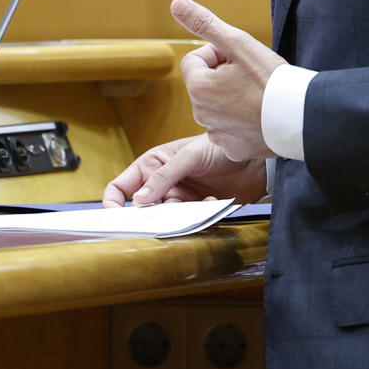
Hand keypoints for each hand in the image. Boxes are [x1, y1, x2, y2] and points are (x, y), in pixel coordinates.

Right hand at [102, 134, 264, 206]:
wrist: (254, 159)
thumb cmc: (219, 147)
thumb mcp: (189, 156)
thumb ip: (163, 177)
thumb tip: (139, 200)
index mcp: (151, 165)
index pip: (121, 187)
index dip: (113, 203)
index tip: (116, 218)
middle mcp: (162, 183)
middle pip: (142, 208)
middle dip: (153, 212)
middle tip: (167, 211)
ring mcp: (179, 197)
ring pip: (166, 217)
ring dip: (180, 213)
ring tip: (196, 201)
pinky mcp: (196, 209)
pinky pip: (188, 221)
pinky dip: (198, 214)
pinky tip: (212, 199)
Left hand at [172, 0, 285, 162]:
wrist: (301, 118)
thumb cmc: (271, 79)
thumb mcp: (238, 43)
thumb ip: (205, 24)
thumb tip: (176, 3)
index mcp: (198, 88)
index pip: (194, 60)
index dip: (216, 54)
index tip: (239, 59)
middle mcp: (201, 114)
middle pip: (205, 84)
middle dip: (223, 76)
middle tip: (251, 77)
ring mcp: (217, 135)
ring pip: (218, 107)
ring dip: (231, 98)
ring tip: (258, 96)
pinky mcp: (233, 150)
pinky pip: (231, 129)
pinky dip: (242, 122)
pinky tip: (260, 116)